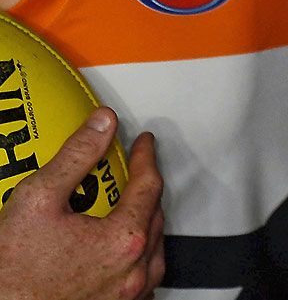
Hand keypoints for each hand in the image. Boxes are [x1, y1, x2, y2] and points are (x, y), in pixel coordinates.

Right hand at [0, 107, 164, 299]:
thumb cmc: (12, 270)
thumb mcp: (38, 199)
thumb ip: (76, 155)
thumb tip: (102, 124)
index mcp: (123, 240)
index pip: (149, 185)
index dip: (145, 157)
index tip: (142, 144)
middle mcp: (133, 271)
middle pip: (155, 216)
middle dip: (146, 189)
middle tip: (132, 172)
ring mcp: (128, 296)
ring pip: (154, 250)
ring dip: (146, 223)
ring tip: (128, 207)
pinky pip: (143, 277)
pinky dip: (139, 256)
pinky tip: (120, 249)